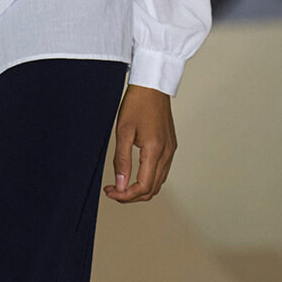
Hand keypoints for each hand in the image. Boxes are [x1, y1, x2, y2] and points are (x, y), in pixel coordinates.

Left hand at [104, 86, 175, 203]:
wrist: (152, 86)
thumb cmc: (137, 103)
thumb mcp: (123, 131)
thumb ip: (122, 160)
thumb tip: (120, 184)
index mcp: (155, 150)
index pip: (143, 187)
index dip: (125, 195)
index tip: (111, 192)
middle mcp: (167, 153)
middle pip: (152, 189)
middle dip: (131, 195)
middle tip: (113, 190)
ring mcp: (170, 150)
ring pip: (158, 183)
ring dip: (140, 189)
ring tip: (121, 184)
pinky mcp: (170, 147)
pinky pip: (161, 172)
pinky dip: (148, 180)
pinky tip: (134, 175)